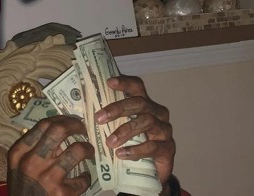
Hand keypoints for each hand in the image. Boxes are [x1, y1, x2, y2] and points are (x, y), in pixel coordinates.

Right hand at [7, 115, 93, 194]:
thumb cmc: (22, 189)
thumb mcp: (19, 167)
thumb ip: (32, 148)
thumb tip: (59, 132)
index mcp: (19, 152)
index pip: (43, 124)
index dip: (61, 118)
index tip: (69, 120)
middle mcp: (31, 162)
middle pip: (59, 130)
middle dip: (76, 125)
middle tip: (83, 129)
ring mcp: (47, 178)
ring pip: (77, 150)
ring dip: (87, 148)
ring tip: (89, 150)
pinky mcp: (61, 194)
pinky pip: (82, 179)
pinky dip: (86, 177)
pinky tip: (83, 178)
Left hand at [95, 75, 174, 190]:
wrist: (150, 172)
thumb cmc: (132, 143)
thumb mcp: (121, 127)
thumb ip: (110, 116)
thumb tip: (85, 107)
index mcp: (145, 103)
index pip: (137, 86)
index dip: (124, 82)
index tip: (109, 82)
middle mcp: (157, 112)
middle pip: (140, 103)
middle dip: (118, 108)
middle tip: (99, 118)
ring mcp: (165, 129)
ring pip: (147, 121)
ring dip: (125, 131)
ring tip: (109, 142)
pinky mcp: (168, 148)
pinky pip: (153, 146)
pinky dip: (135, 150)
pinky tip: (121, 154)